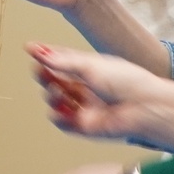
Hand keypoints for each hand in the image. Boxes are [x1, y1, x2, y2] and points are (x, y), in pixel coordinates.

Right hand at [30, 43, 173, 144]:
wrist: (143, 107)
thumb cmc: (127, 82)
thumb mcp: (91, 65)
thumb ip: (64, 61)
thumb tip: (41, 53)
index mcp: (90, 69)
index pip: (62, 60)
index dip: (46, 54)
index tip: (30, 47)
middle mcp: (86, 87)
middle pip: (55, 80)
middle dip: (44, 75)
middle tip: (39, 69)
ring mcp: (84, 107)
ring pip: (55, 100)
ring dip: (51, 94)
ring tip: (56, 90)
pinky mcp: (85, 126)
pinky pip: (62, 121)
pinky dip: (57, 116)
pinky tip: (60, 109)